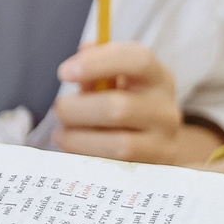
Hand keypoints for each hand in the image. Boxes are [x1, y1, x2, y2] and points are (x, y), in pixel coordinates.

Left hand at [53, 42, 218, 165]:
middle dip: (78, 109)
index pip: (138, 60)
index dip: (99, 63)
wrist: (154, 145)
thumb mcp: (115, 82)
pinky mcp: (152, 172)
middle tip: (58, 109)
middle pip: (120, 108)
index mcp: (158, 78)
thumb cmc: (126, 104)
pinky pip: (115, 169)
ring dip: (80, 139)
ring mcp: (162, 144)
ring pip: (119, 145)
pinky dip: (87, 158)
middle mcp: (165, 110)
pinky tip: (73, 150)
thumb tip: (84, 52)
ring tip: (61, 134)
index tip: (64, 72)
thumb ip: (97, 68)